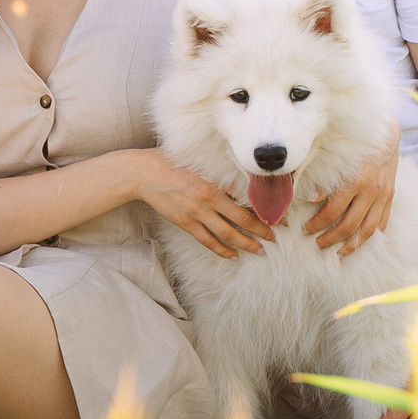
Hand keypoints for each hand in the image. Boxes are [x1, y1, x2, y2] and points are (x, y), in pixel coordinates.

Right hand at [133, 152, 273, 259]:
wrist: (143, 173)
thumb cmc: (170, 163)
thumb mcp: (199, 162)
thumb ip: (219, 173)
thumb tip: (239, 181)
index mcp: (214, 182)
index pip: (245, 199)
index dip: (261, 209)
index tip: (273, 216)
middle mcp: (208, 199)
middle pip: (241, 219)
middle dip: (260, 231)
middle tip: (274, 239)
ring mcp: (196, 213)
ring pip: (227, 234)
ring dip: (245, 244)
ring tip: (259, 251)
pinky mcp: (185, 222)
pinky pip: (207, 241)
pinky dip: (221, 250)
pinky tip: (232, 256)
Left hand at [304, 123, 397, 253]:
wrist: (385, 133)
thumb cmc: (354, 144)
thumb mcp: (335, 158)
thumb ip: (324, 180)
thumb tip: (310, 199)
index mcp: (353, 181)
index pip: (331, 212)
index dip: (316, 224)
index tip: (305, 230)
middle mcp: (370, 191)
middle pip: (349, 226)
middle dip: (331, 238)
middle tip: (318, 244)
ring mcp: (383, 195)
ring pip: (368, 229)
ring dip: (353, 244)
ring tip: (341, 252)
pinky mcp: (391, 195)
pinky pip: (383, 219)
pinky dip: (373, 232)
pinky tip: (363, 239)